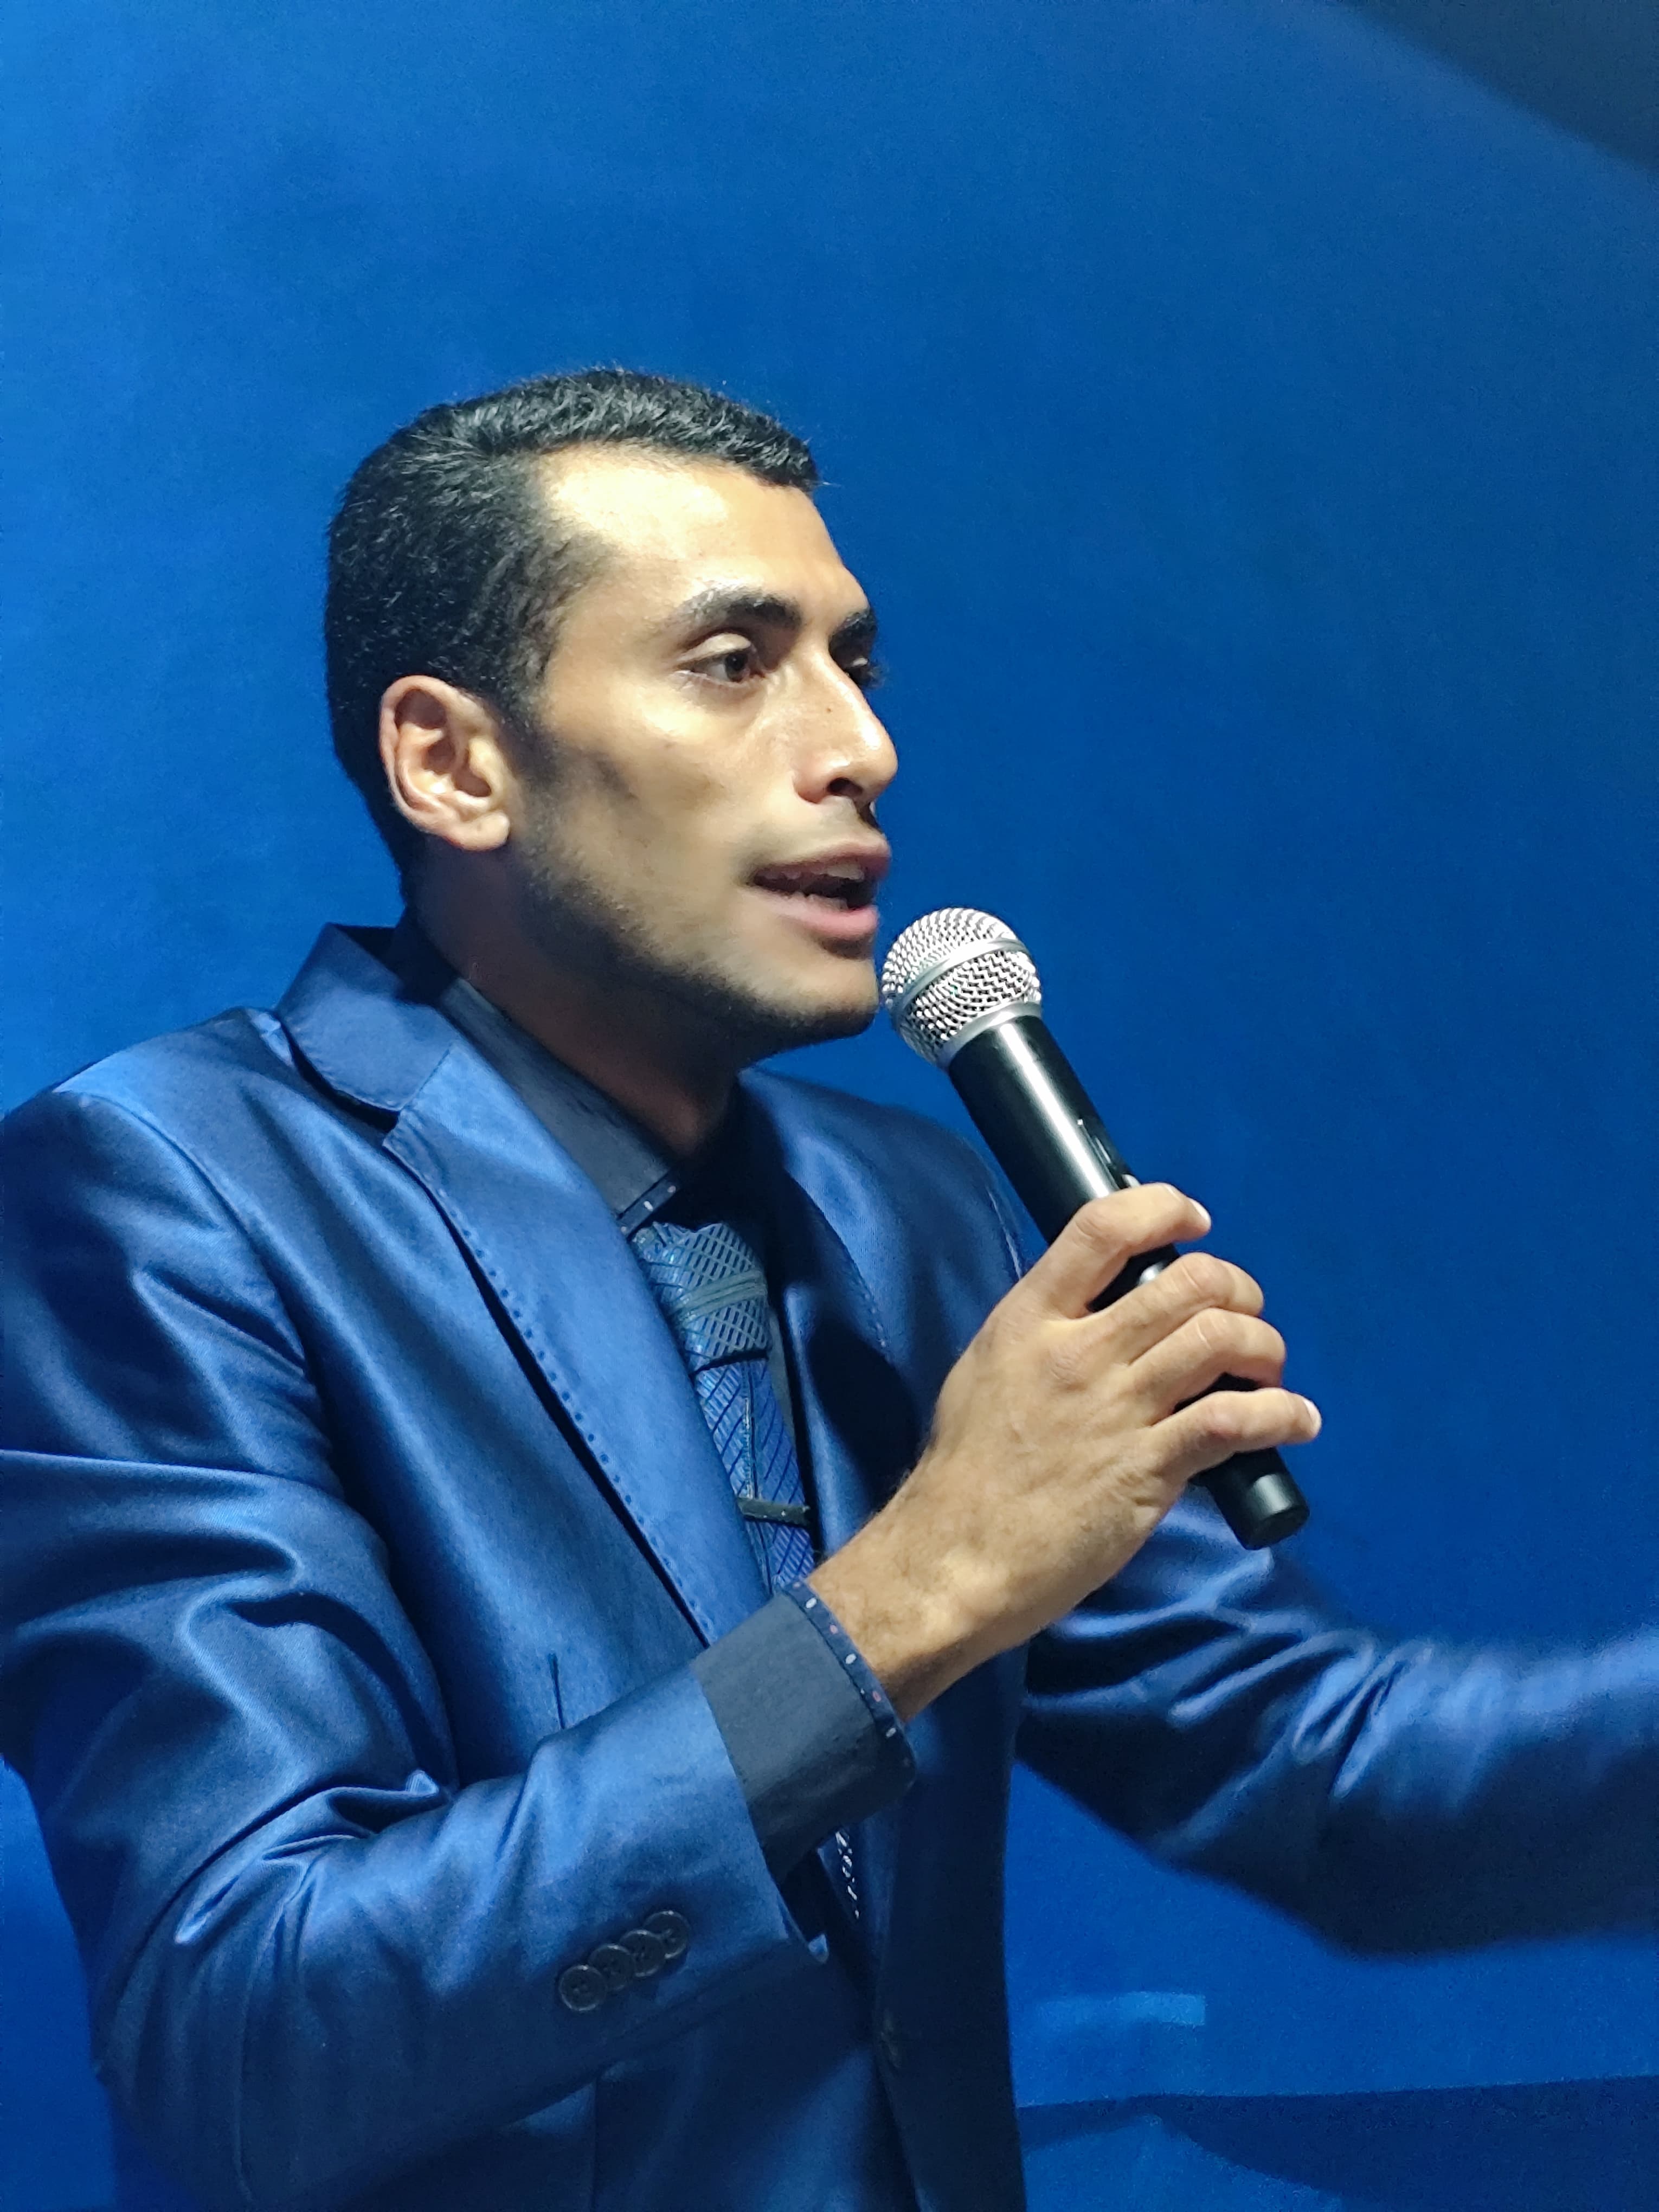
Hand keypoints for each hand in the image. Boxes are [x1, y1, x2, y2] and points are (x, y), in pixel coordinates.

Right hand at [808, 1184, 1319, 1719]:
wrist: (957, 1558)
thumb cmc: (967, 1469)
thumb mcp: (987, 1370)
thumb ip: (1043, 1333)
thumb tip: (1099, 1307)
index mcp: (1030, 1319)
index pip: (1103, 1228)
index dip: (1163, 1209)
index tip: (1193, 1222)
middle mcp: (1079, 1354)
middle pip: (1187, 1283)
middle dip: (1237, 1289)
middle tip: (1242, 1314)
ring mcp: (1118, 1410)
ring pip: (1219, 1340)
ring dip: (1264, 1347)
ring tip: (1267, 1369)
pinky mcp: (1151, 1470)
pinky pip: (1235, 1421)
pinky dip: (1282, 1414)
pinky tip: (1296, 1421)